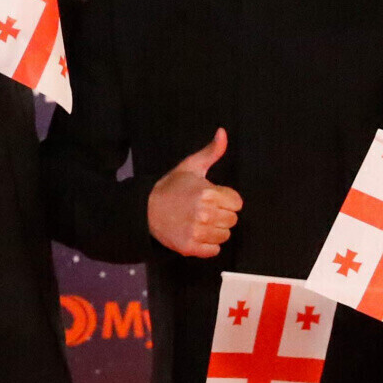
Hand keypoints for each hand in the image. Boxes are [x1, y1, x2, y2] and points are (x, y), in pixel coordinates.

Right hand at [148, 128, 239, 256]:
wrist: (145, 210)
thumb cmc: (171, 187)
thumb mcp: (190, 167)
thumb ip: (211, 152)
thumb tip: (223, 132)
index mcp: (207, 192)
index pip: (237, 203)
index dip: (226, 200)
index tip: (213, 198)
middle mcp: (204, 213)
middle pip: (232, 220)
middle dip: (221, 215)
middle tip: (204, 210)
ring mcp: (196, 232)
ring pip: (224, 236)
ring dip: (215, 230)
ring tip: (200, 222)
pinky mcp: (190, 247)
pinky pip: (214, 250)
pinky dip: (207, 245)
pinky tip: (196, 234)